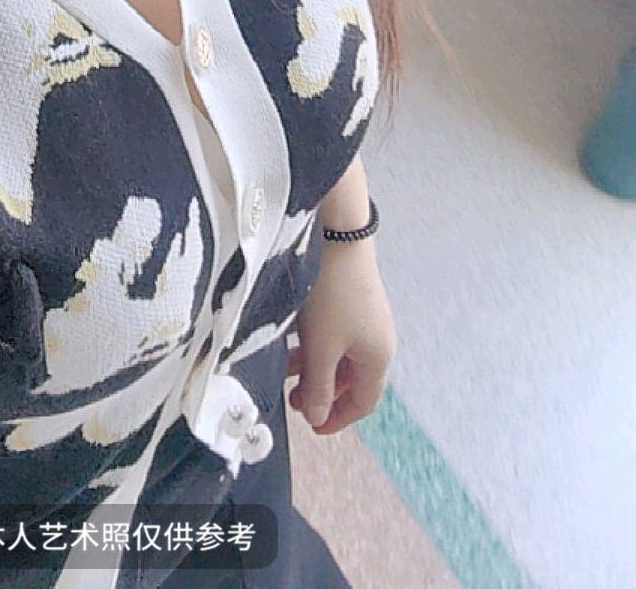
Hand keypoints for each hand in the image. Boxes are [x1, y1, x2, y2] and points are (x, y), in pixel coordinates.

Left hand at [284, 239, 396, 434]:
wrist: (337, 234)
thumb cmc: (331, 295)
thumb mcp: (320, 347)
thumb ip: (318, 387)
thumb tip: (318, 418)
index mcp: (377, 357)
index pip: (363, 402)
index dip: (337, 419)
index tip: (311, 427)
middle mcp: (377, 339)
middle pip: (351, 380)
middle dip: (322, 392)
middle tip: (293, 399)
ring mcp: (366, 317)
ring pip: (340, 355)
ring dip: (315, 367)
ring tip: (285, 371)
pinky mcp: (352, 298)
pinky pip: (336, 334)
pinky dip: (316, 344)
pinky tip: (292, 340)